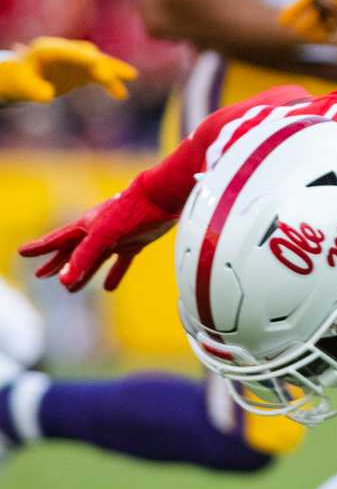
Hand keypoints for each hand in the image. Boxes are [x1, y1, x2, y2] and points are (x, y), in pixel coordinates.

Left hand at [0, 39, 136, 102]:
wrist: (24, 77)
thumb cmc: (20, 80)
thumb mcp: (22, 85)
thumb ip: (34, 89)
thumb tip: (48, 95)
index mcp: (45, 49)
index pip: (63, 51)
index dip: (78, 55)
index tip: (94, 60)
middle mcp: (66, 51)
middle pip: (86, 55)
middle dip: (100, 63)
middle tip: (109, 75)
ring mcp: (77, 60)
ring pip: (99, 63)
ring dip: (114, 70)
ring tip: (132, 76)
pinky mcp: (85, 71)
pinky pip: (101, 76)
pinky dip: (111, 84)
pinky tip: (121, 96)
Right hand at [20, 184, 176, 292]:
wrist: (161, 198)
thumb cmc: (129, 212)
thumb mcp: (103, 235)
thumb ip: (84, 257)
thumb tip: (64, 280)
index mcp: (85, 227)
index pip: (57, 240)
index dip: (40, 248)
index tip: (22, 252)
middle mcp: (97, 232)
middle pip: (72, 252)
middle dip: (57, 264)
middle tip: (41, 275)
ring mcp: (116, 238)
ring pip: (94, 260)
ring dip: (82, 274)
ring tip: (70, 290)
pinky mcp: (135, 242)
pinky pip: (121, 262)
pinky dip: (114, 274)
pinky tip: (108, 288)